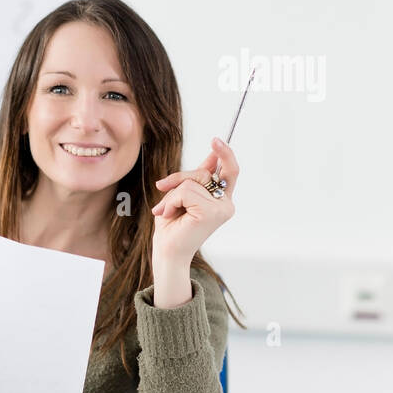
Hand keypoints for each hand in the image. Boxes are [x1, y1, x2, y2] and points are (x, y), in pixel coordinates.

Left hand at [150, 137, 238, 265]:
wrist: (167, 252)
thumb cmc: (172, 227)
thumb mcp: (182, 196)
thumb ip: (197, 178)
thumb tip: (211, 156)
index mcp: (221, 199)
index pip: (229, 171)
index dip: (224, 153)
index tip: (216, 140)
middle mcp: (225, 204)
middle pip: (204, 172)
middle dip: (180, 177)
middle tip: (162, 186)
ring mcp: (221, 208)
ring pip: (191, 182)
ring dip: (172, 194)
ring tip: (167, 211)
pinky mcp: (211, 212)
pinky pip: (185, 191)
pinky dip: (171, 200)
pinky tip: (168, 214)